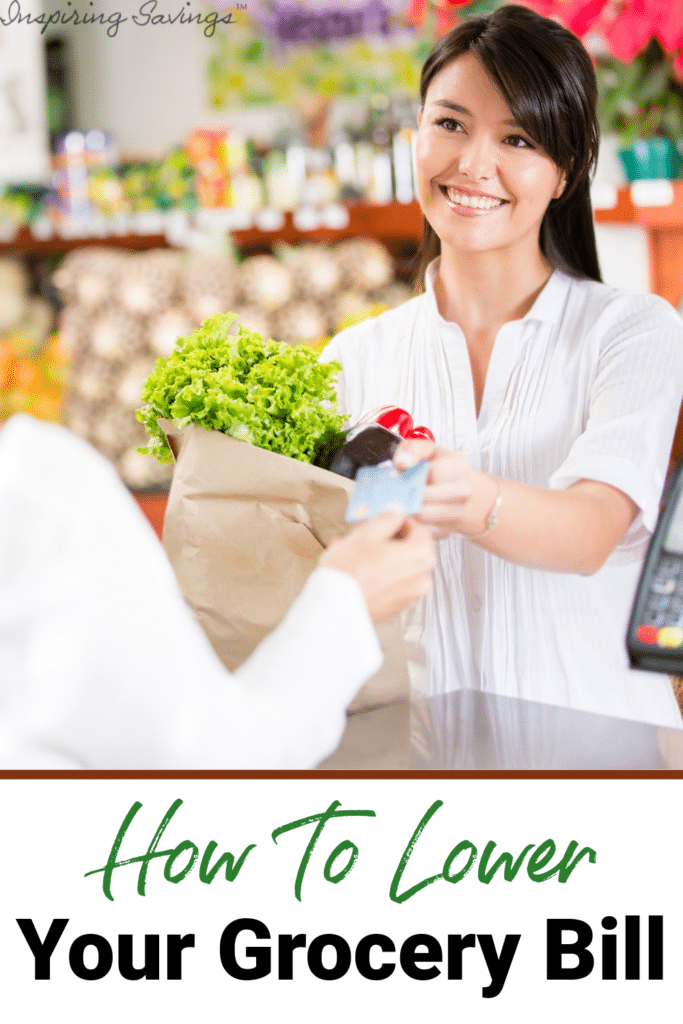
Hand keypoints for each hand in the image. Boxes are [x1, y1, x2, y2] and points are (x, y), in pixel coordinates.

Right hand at [319, 511, 434, 622]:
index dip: (401, 520)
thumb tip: (396, 512)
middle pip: (411, 549)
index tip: (386, 518)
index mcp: (421, 556)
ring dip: (385, 557)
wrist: (334, 609)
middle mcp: (422, 579)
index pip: (419, 529)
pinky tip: (360, 571)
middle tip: (368, 534)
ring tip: (358, 554)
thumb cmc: (350, 571)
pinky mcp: (397, 608)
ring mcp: (411, 596)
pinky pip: (394, 584)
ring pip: (401, 567)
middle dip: (391, 540)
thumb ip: (387, 518)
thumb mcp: (366, 534)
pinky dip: (382, 575)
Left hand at [393, 439, 498, 539]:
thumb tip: (402, 464)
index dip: (411, 474)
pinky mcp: (448, 529)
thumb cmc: (441, 468)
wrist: (461, 490)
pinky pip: (422, 531)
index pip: (432, 473)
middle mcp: (463, 491)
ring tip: (398, 502)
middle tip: (393, 492)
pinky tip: (407, 515)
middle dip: (406, 494)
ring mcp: (458, 513)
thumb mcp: (427, 450)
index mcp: (459, 467)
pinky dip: (411, 525)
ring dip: (406, 510)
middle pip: (425, 498)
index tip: (399, 474)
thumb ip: (412, 450)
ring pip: (422, 516)